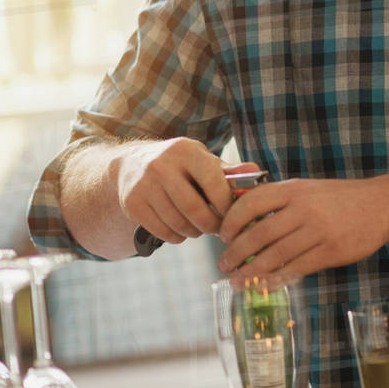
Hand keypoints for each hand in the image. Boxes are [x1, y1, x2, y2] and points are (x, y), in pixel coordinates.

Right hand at [114, 136, 258, 244]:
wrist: (131, 164)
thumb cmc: (179, 165)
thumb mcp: (202, 161)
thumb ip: (229, 171)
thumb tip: (256, 171)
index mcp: (185, 150)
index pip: (214, 183)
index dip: (226, 205)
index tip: (232, 215)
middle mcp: (162, 165)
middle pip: (195, 209)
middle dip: (212, 225)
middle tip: (218, 229)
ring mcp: (143, 184)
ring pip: (178, 223)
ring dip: (195, 232)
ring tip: (199, 228)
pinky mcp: (132, 203)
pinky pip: (162, 232)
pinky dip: (176, 237)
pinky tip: (181, 230)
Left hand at [217, 176, 388, 280]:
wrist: (380, 206)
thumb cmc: (339, 199)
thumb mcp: (307, 188)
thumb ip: (279, 199)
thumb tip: (242, 216)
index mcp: (294, 190)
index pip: (253, 202)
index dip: (232, 220)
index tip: (222, 235)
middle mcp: (304, 209)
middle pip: (260, 233)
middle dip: (237, 252)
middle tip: (224, 264)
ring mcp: (318, 231)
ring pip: (276, 255)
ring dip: (252, 271)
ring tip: (237, 280)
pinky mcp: (330, 252)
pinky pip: (296, 268)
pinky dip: (276, 279)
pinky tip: (264, 284)